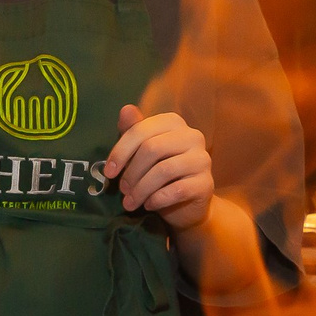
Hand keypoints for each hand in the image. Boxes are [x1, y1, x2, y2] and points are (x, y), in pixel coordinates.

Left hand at [105, 104, 212, 230]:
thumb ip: (133, 131)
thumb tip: (126, 109)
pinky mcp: (206, 183)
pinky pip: (177, 190)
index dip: (121, 151)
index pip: (141, 131)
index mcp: (174, 123)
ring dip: (141, 189)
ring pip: (163, 170)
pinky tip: (148, 205)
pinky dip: (157, 199)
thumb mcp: (142, 152)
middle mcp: (192, 136)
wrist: (186, 206)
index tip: (108, 172)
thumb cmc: (159, 175)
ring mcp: (202, 159)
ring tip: (130, 202)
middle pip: (152, 149)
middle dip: (131, 173)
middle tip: (122, 190)